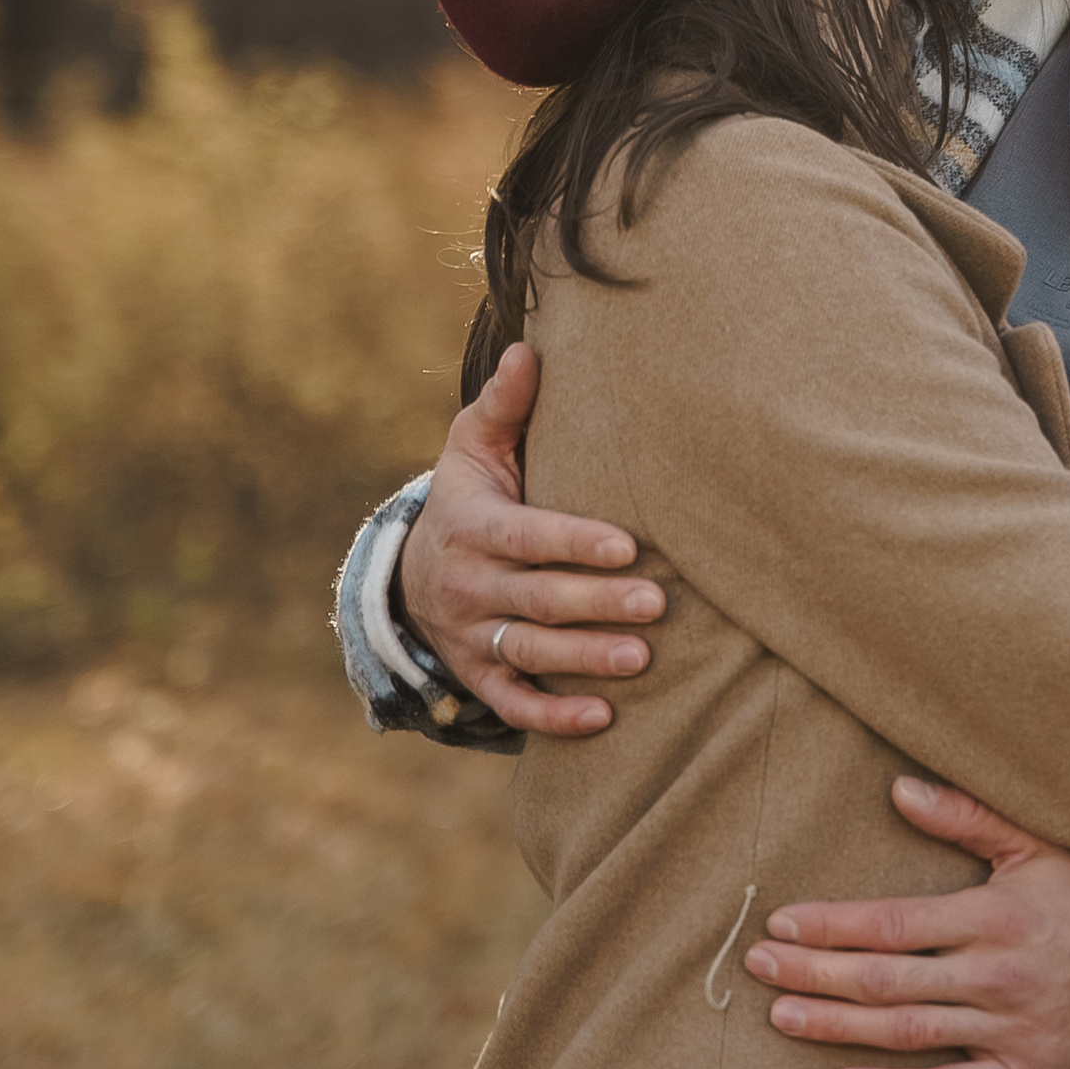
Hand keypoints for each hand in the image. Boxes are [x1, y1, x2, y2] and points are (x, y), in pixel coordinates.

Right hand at [400, 341, 665, 737]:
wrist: (412, 571)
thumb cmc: (469, 495)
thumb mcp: (471, 447)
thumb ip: (504, 405)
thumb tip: (530, 349)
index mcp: (472, 527)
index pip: (527, 538)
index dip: (574, 543)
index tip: (628, 545)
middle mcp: (467, 586)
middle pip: (536, 600)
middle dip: (595, 603)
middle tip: (656, 604)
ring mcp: (470, 636)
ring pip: (528, 653)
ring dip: (583, 661)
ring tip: (640, 658)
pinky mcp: (476, 675)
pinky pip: (510, 702)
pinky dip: (552, 717)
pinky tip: (602, 719)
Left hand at [745, 780, 1069, 1068]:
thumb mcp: (1043, 846)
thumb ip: (970, 817)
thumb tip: (899, 788)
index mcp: (993, 917)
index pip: (892, 922)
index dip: (831, 924)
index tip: (782, 921)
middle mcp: (993, 976)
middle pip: (883, 979)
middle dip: (813, 971)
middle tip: (758, 966)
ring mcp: (1005, 1032)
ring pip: (904, 1033)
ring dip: (835, 1027)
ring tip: (781, 1016)